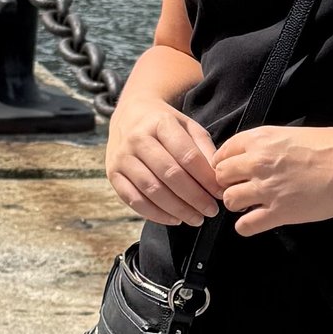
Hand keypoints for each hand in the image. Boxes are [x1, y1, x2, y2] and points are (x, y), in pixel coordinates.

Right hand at [107, 96, 226, 227]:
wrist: (128, 114)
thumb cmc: (164, 124)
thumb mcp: (187, 126)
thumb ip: (204, 149)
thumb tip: (218, 177)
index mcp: (160, 123)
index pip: (187, 155)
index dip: (206, 178)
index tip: (220, 193)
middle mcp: (138, 139)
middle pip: (170, 174)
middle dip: (194, 197)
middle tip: (211, 210)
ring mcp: (122, 157)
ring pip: (152, 190)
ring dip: (177, 209)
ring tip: (196, 218)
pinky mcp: (112, 174)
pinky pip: (133, 200)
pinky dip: (155, 214)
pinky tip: (174, 219)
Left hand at [210, 126, 332, 236]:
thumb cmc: (332, 148)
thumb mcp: (291, 135)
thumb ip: (266, 146)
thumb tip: (252, 159)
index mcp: (260, 140)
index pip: (223, 153)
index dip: (225, 164)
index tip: (232, 172)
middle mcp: (258, 162)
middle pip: (220, 177)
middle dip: (228, 184)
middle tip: (242, 188)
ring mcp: (267, 189)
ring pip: (229, 200)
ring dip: (237, 204)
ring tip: (251, 204)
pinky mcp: (279, 213)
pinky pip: (245, 225)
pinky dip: (246, 226)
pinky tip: (256, 221)